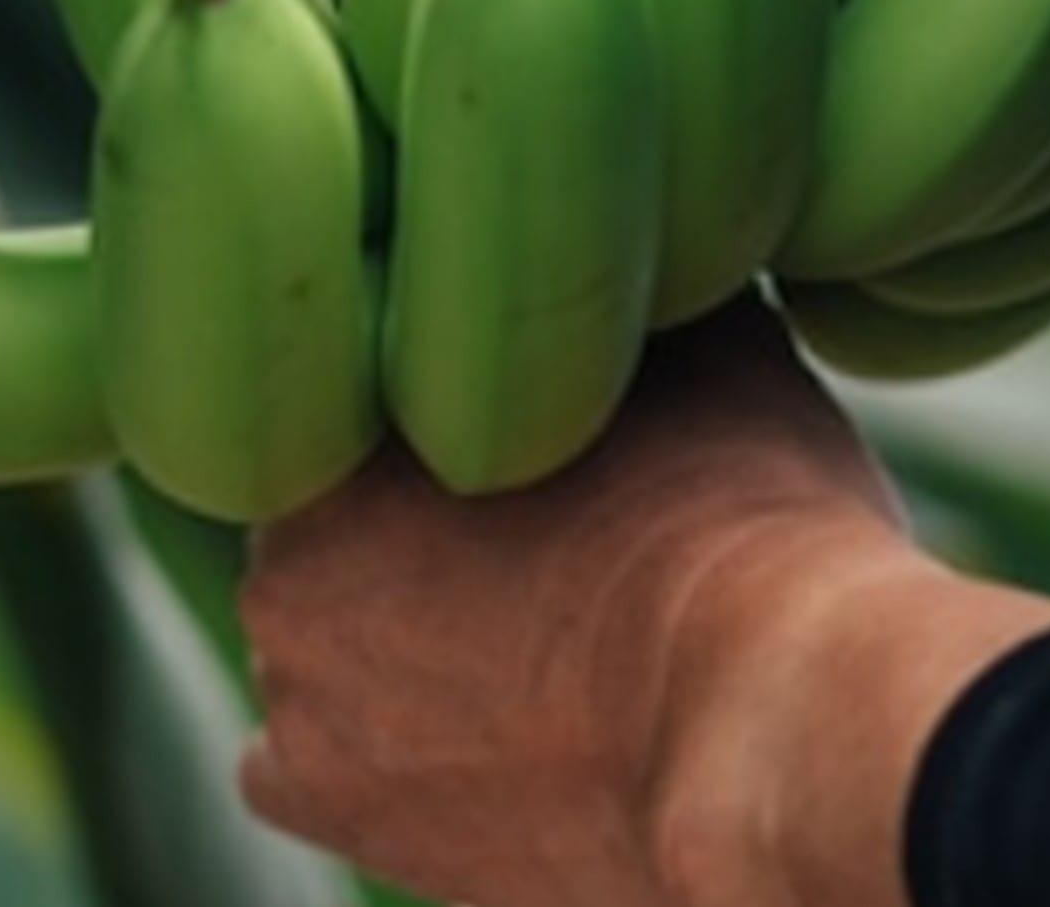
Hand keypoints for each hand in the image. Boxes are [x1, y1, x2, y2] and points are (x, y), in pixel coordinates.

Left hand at [238, 296, 1049, 906]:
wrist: (767, 735)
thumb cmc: (744, 520)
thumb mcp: (713, 345)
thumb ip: (635, 302)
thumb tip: (654, 242)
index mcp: (355, 406)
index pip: (379, 360)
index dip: (463, 375)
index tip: (538, 391)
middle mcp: (283, 547)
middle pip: (344, 493)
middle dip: (424, 499)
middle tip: (545, 507)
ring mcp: (293, 687)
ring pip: (330, 618)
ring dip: (401, 617)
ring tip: (537, 619)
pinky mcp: (320, 807)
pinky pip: (314, 751)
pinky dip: (384, 736)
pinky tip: (489, 716)